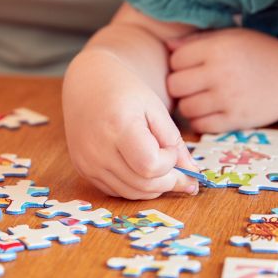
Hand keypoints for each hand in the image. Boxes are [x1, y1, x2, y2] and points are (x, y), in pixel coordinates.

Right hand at [63, 50, 199, 199]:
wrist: (87, 85)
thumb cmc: (125, 91)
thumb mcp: (155, 109)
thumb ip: (174, 142)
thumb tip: (193, 173)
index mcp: (118, 127)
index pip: (150, 166)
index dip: (169, 163)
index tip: (171, 149)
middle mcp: (98, 149)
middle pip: (142, 184)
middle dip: (169, 182)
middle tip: (182, 174)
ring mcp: (88, 163)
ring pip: (130, 193)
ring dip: (154, 188)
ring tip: (164, 173)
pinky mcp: (83, 170)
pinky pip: (116, 191)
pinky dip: (135, 187)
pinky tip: (143, 173)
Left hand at [166, 28, 277, 132]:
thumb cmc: (259, 53)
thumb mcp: (231, 37)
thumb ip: (198, 41)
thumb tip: (167, 47)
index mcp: (218, 49)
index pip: (175, 60)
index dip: (179, 64)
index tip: (190, 66)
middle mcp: (221, 73)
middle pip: (175, 85)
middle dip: (180, 85)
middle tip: (192, 85)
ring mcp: (228, 99)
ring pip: (185, 108)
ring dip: (189, 104)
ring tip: (201, 98)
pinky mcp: (235, 120)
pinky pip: (200, 125)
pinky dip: (200, 120)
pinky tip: (210, 111)